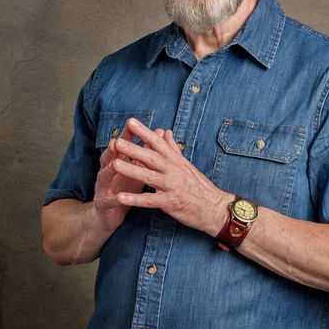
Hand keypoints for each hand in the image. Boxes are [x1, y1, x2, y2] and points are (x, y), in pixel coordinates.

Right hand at [93, 126, 164, 231]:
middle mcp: (108, 170)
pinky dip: (114, 198)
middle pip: (110, 157)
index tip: (131, 124)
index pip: (122, 145)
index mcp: (118, 161)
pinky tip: (118, 197)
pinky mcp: (104, 202)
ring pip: (105, 176)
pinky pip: (110, 200)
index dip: (126, 135)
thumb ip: (146, 151)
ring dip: (109, 170)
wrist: (110, 212)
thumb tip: (160, 131)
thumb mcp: (137, 167)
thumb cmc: (126, 185)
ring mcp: (104, 186)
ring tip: (114, 165)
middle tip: (117, 142)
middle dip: (114, 150)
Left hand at [112, 119, 233, 235]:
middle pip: (151, 157)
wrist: (214, 207)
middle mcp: (173, 170)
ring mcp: (171, 186)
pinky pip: (150, 200)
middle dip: (133, 149)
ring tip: (114, 164)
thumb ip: (172, 147)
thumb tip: (166, 130)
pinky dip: (135, 199)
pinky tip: (120, 197)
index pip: (158, 142)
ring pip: (148, 176)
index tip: (130, 122)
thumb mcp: (186, 163)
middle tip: (117, 141)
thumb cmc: (198, 185)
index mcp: (175, 160)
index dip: (144, 131)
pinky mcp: (170, 202)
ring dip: (131, 170)